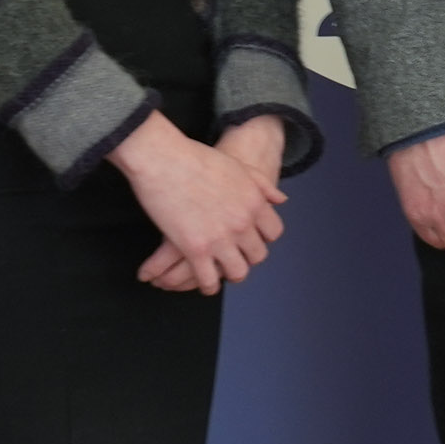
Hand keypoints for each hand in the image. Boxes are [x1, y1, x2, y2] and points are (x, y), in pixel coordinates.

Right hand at [114, 109, 287, 292]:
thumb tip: (280, 200)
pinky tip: (204, 284)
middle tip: (234, 258)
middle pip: (257, 255)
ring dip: (230, 274)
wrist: (164, 159)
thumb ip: (262, 186)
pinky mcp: (195, 249)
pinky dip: (208, 285)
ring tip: (221, 273)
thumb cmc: (196, 159)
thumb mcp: (238, 168)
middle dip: (247, 257)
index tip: (251, 239)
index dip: (262, 238)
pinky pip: (209, 279)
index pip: (273, 232)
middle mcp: (243, 223)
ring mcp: (221, 238)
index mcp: (255, 203)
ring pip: (238, 271)